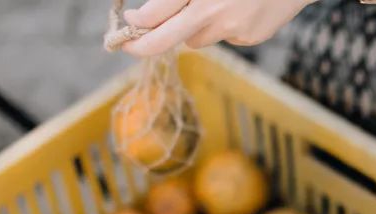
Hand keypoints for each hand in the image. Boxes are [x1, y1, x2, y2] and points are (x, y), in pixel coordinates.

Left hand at [120, 0, 312, 55]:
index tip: (130, 21)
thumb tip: (150, 13)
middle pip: (165, 39)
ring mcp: (232, 28)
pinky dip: (223, 27)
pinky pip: (223, 37)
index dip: (136, 22)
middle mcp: (212, 10)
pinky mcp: (248, 38)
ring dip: (194, 28)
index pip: (154, 14)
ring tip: (215, 6)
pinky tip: (240, 8)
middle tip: (128, 46)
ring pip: (195, 39)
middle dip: (141, 46)